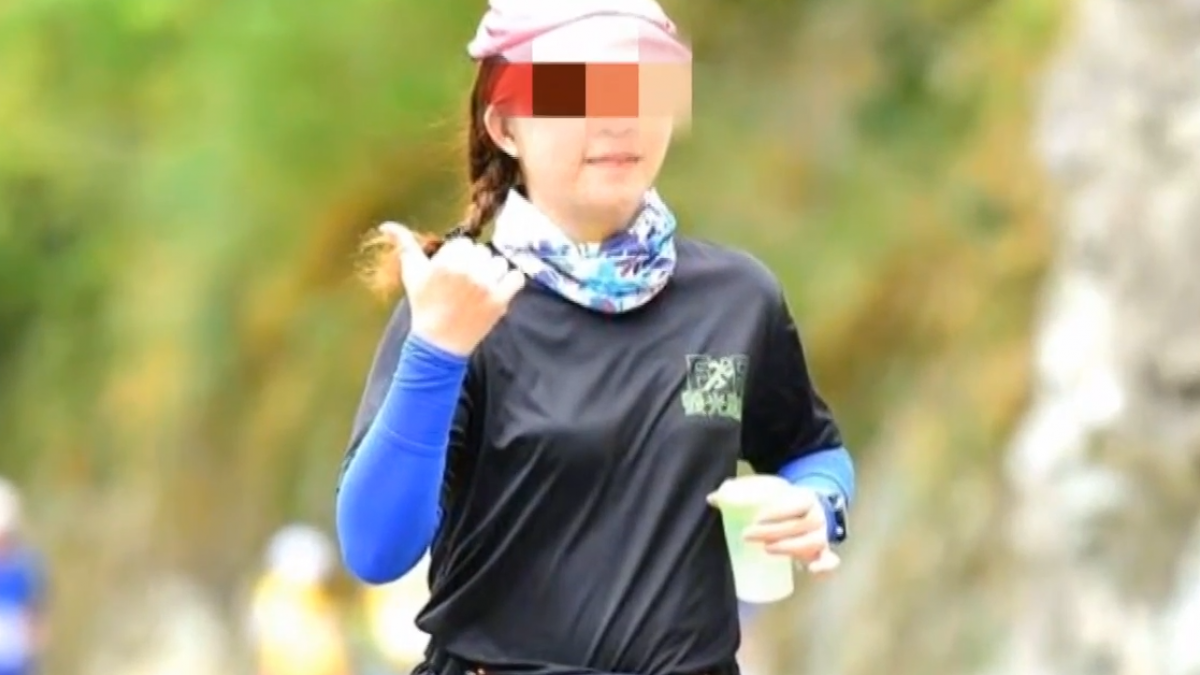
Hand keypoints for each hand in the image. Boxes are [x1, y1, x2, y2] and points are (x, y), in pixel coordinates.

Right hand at [383, 222, 524, 355]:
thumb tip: (386, 225)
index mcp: (446, 262)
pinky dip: (510, 283)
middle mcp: (467, 272)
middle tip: (464, 285)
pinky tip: (497, 292)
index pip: (464, 244)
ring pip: (499, 263)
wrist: (439, 343)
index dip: (458, 258)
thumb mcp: (411, 273)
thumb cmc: (424, 305)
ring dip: (493, 274)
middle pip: (482, 252)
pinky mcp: (500, 301)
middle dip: (475, 265)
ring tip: (479, 290)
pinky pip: (516, 277)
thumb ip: (404, 244)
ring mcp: (485, 287)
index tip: (452, 275)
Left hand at [742, 486, 840, 575]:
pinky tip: (810, 570)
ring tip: (766, 549)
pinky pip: (830, 560)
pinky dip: (824, 566)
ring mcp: (822, 535)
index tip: (756, 517)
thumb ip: (742, 493)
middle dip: (774, 532)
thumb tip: (712, 498)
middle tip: (748, 535)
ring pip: (814, 542)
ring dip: (790, 547)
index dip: (778, 511)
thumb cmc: (784, 504)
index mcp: (806, 498)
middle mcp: (818, 516)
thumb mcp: (769, 494)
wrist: (809, 512)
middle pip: (801, 524)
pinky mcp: (822, 553)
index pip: (798, 502)